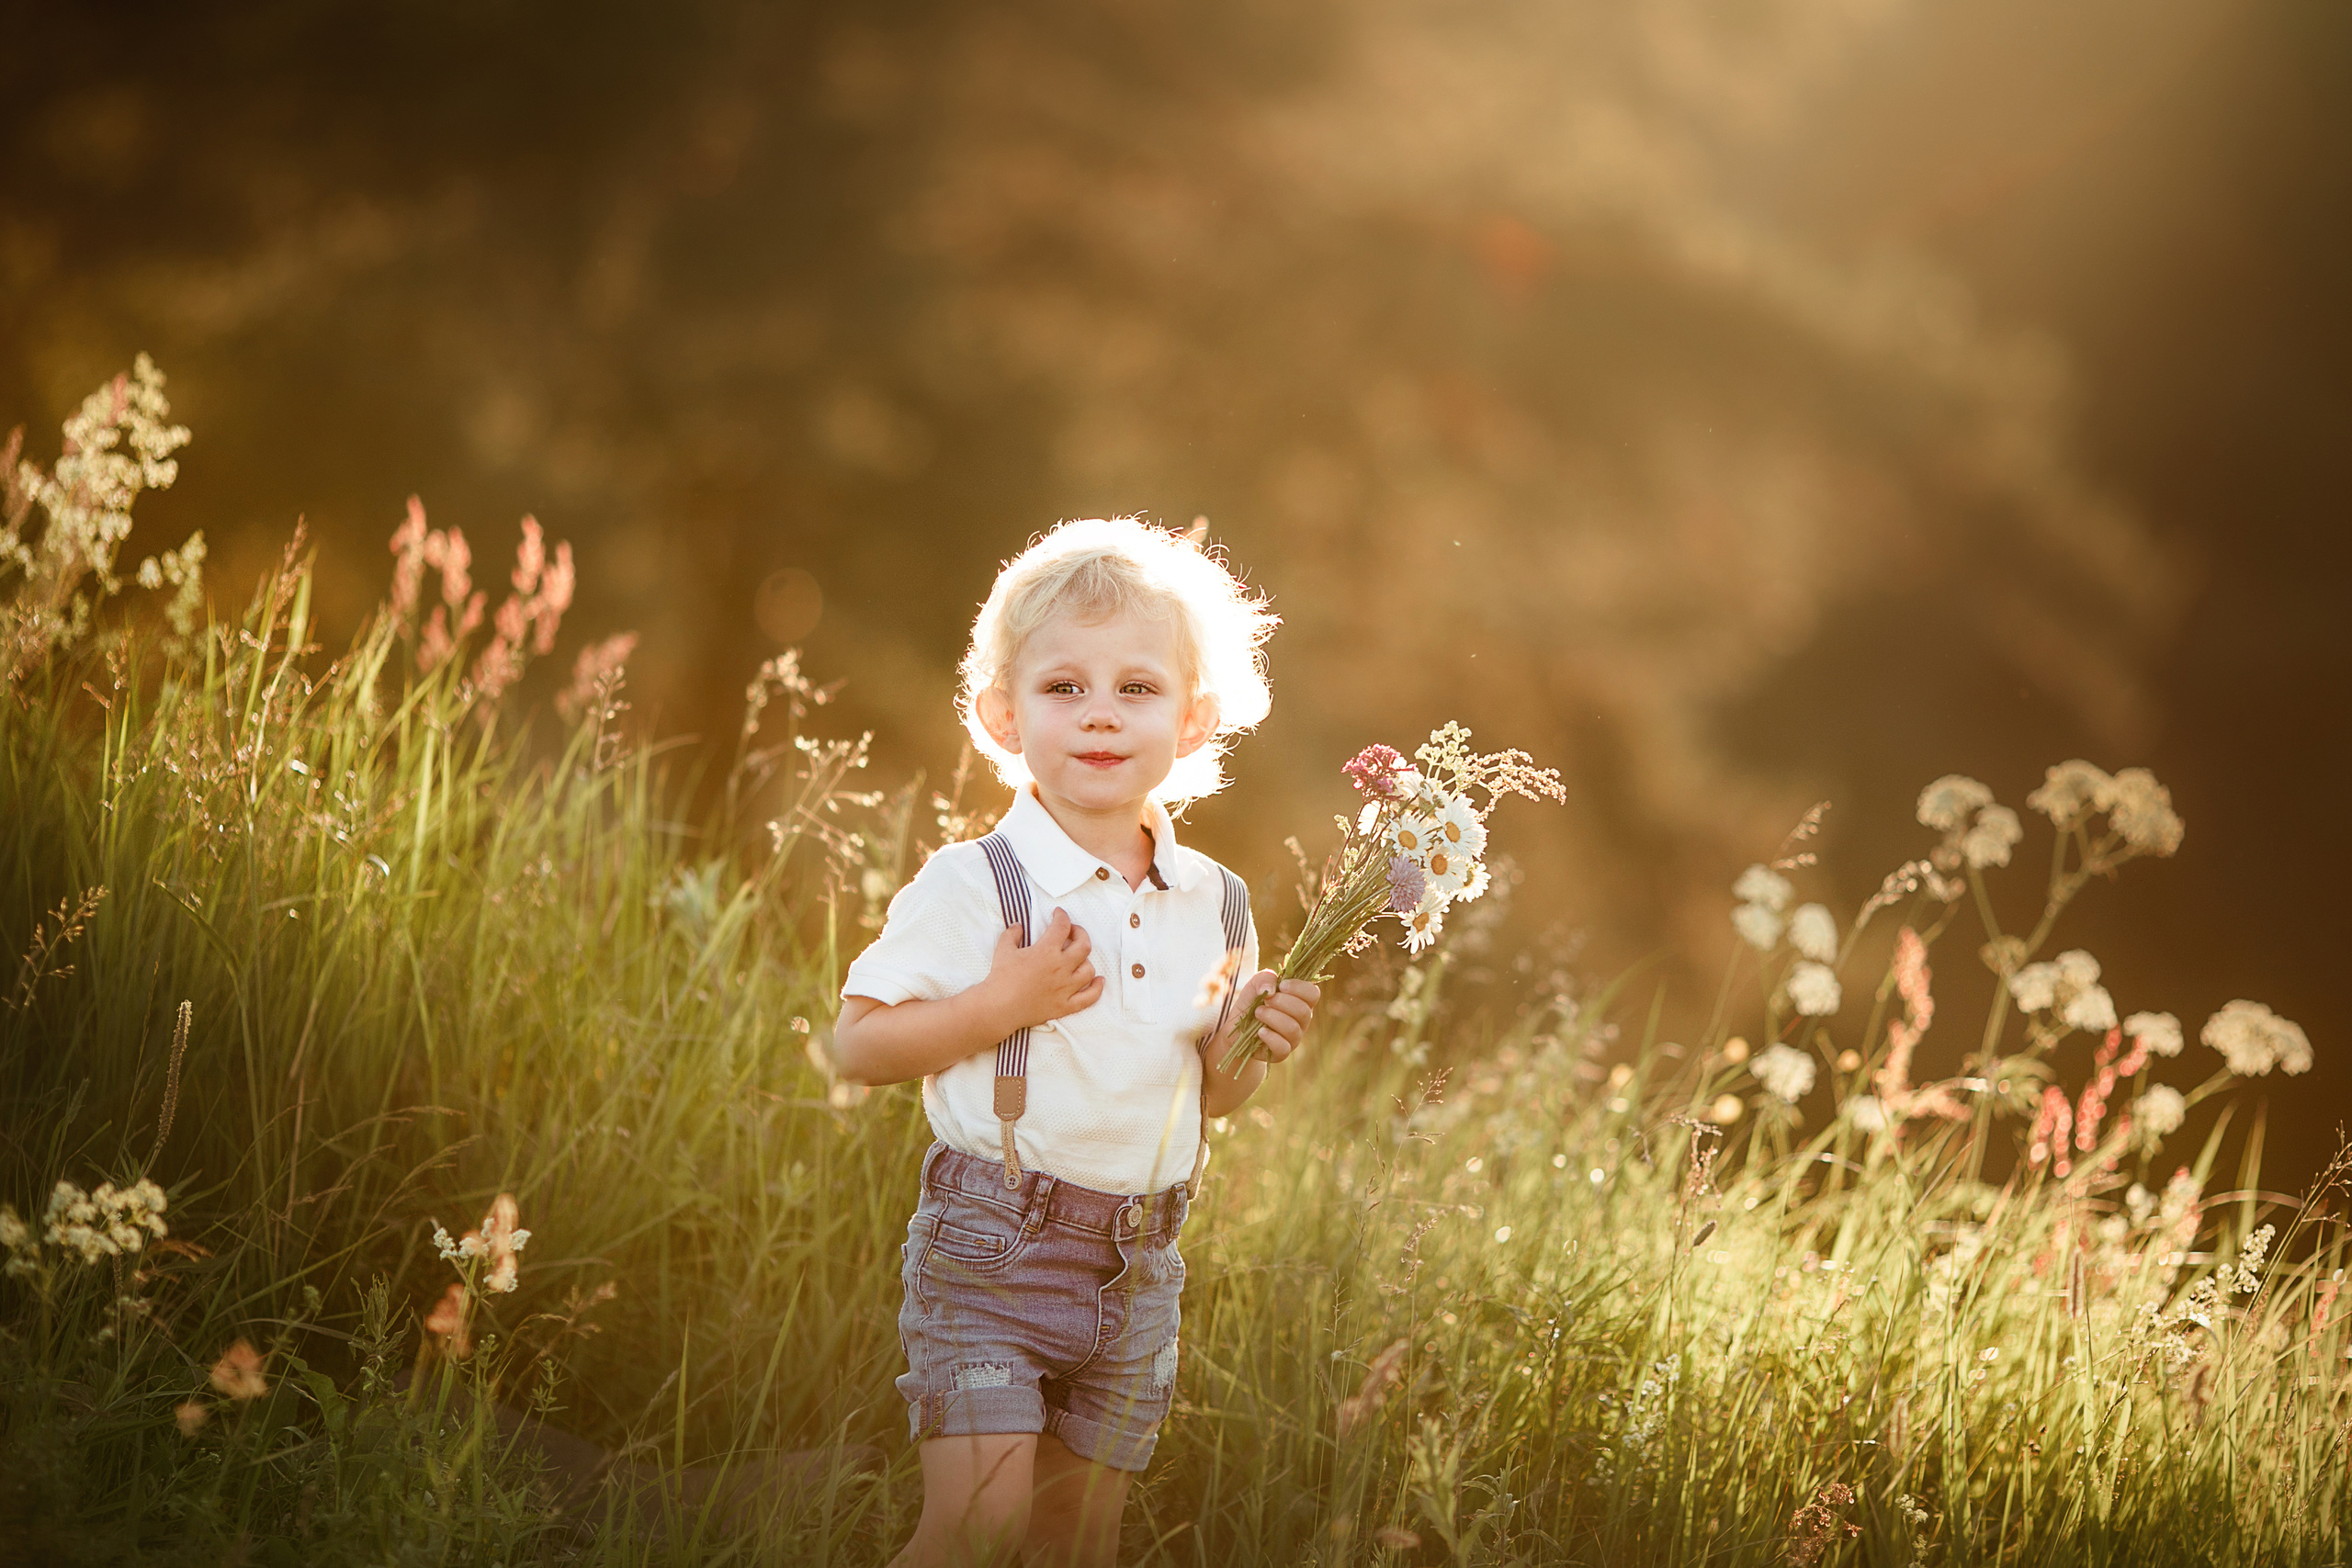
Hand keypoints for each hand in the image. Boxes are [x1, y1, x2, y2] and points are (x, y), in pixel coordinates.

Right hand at [985, 908, 1101, 1030]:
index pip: (1062, 926)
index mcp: (1047, 951)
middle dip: (1080, 934)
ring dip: (1086, 960)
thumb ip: (1012, 934)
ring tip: (1078, 958)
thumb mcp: (1003, 949)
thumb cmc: (1001, 978)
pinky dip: (1097, 988)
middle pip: (1083, 945)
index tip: (1058, 914)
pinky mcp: (1065, 1005)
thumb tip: (1018, 926)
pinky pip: (1089, 997)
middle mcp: (1061, 967)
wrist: (999, 1007)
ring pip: (1089, 970)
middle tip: (1072, 932)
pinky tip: (1098, 981)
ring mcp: (1065, 987)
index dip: (1062, 916)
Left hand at [1228, 971, 1320, 1064]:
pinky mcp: (1282, 1052)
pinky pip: (1283, 1046)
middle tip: (1266, 1000)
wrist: (1236, 1028)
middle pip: (1304, 1011)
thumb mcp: (1255, 984)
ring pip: (1292, 1028)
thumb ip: (1265, 977)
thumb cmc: (1251, 1003)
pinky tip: (1260, 1031)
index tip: (1281, 986)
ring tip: (1257, 1013)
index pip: (1313, 994)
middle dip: (1282, 1002)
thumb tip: (1272, 989)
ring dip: (1272, 1017)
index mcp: (1301, 1001)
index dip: (1299, 988)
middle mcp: (1302, 1020)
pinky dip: (1270, 1037)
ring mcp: (1294, 1037)